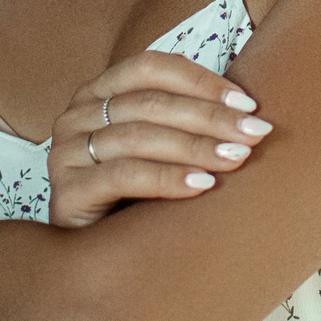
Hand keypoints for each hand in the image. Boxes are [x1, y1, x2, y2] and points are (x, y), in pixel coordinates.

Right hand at [46, 51, 273, 228]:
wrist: (92, 253)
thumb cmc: (133, 193)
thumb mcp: (156, 147)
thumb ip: (184, 121)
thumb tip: (249, 109)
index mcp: (98, 91)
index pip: (151, 67)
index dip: (201, 81)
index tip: (248, 103)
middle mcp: (76, 114)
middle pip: (150, 103)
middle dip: (210, 116)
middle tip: (254, 132)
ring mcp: (65, 151)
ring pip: (138, 137)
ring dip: (195, 146)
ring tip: (236, 158)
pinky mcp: (66, 191)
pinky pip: (123, 176)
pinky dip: (167, 178)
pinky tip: (202, 185)